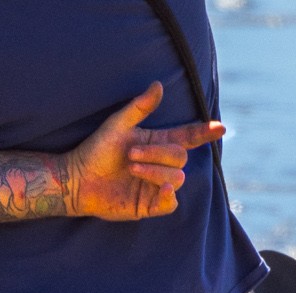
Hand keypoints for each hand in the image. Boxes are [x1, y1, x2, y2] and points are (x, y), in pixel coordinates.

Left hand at [65, 82, 223, 221]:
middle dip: (159, 154)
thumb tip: (158, 84)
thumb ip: (140, 107)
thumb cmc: (94, 150)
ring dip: (156, 171)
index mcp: (157, 143)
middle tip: (131, 154)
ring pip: (177, 178)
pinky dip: (169, 196)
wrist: (76, 180)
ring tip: (131, 168)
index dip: (204, 133)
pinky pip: (170, 204)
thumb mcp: (118, 125)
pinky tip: (161, 190)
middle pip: (180, 157)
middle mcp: (160, 165)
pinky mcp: (148, 205)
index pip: (188, 137)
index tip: (220, 128)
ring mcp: (155, 186)